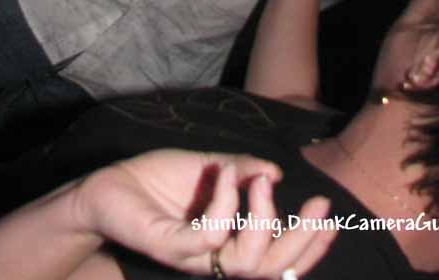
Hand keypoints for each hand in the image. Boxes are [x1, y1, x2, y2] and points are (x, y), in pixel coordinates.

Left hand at [75, 148, 334, 277]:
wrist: (107, 186)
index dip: (309, 246)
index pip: (277, 260)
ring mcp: (192, 257)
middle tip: (320, 204)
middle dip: (302, 240)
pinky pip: (207, 238)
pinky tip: (226, 172)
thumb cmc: (156, 180)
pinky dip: (224, 203)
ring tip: (260, 181)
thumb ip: (243, 170)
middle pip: (271, 270)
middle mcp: (214, 260)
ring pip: (244, 263)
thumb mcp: (209, 168)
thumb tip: (277, 172)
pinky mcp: (169, 246)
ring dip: (262, 219)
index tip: (332, 216)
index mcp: (227, 246)